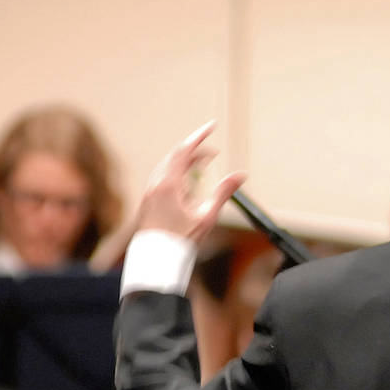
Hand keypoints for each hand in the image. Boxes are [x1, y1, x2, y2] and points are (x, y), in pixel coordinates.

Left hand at [139, 121, 245, 241]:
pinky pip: (163, 178)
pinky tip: (188, 183)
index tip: (212, 126)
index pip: (183, 150)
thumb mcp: (207, 216)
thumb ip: (223, 192)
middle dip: (195, 151)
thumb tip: (240, 175)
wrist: (157, 262)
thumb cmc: (181, 241)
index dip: (199, 136)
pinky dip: (178, 174)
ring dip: (186, 163)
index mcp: (168, 184)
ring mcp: (149, 193)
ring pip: (168, 168)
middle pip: (175, 157)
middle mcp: (155, 184)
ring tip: (203, 166)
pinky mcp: (148, 202)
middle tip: (213, 153)